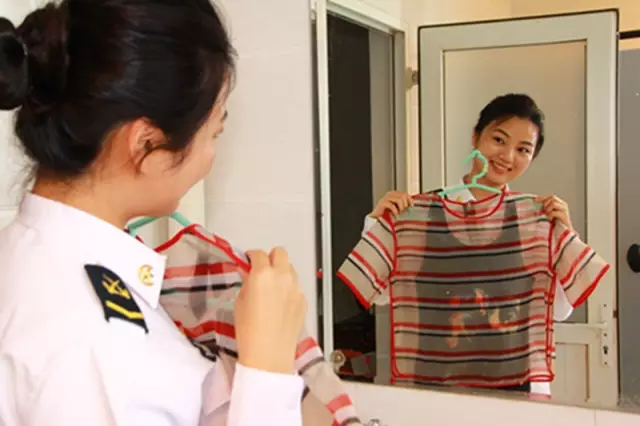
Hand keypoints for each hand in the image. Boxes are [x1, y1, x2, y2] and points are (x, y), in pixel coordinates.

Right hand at [235, 248, 306, 374]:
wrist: (268, 354)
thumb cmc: (250, 332)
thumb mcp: (240, 302)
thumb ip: (247, 282)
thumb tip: (250, 276)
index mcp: (263, 274)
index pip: (258, 253)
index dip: (251, 256)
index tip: (249, 260)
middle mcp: (282, 276)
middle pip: (280, 253)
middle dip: (271, 258)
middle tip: (263, 268)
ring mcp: (296, 287)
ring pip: (290, 268)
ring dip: (281, 272)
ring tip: (272, 288)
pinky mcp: (303, 299)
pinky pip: (296, 286)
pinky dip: (289, 288)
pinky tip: (280, 303)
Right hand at [370, 191, 412, 217]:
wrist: (377, 220)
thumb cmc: (387, 215)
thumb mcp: (397, 209)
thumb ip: (403, 205)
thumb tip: (411, 206)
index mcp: (394, 194)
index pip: (405, 193)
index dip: (410, 200)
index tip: (412, 206)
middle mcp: (390, 194)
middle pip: (403, 195)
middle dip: (405, 205)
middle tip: (403, 212)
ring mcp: (385, 198)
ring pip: (399, 199)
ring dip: (401, 208)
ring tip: (399, 214)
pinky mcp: (382, 203)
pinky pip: (392, 205)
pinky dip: (395, 211)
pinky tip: (395, 215)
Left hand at [535, 195, 572, 229]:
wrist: (564, 233)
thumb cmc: (556, 224)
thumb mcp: (550, 214)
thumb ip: (546, 208)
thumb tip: (536, 204)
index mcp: (560, 204)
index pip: (551, 197)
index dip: (542, 198)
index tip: (534, 200)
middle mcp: (563, 205)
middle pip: (553, 198)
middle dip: (545, 204)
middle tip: (543, 211)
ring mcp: (564, 210)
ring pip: (553, 203)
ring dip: (547, 209)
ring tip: (547, 215)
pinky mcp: (564, 216)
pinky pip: (554, 212)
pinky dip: (549, 215)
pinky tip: (550, 219)